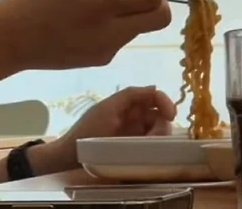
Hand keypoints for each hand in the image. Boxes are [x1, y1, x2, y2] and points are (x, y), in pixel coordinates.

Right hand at [0, 0, 171, 70]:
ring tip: (105, 4)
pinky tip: (89, 21)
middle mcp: (113, 31)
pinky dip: (116, 26)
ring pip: (140, 29)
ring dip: (134, 14)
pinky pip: (120, 39)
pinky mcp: (100, 60)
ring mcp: (108, 49)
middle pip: (160, 20)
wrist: (11, 39)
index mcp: (105, 5)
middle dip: (156, 2)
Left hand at [30, 87, 177, 173]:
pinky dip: (152, 145)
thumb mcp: (108, 109)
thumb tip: (154, 87)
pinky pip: (149, 141)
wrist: (69, 155)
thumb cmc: (87, 130)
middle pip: (158, 113)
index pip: (152, 95)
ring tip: (149, 147)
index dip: (165, 101)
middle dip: (162, 123)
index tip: (171, 115)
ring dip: (158, 136)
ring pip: (156, 128)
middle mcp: (132, 114)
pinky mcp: (131, 144)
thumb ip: (130, 96)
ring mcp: (132, 129)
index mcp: (126, 102)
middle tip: (157, 138)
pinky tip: (146, 151)